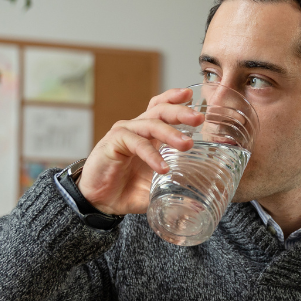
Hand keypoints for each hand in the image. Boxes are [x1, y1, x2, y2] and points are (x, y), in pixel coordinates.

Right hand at [77, 88, 203, 215]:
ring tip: (187, 145)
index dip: (176, 99)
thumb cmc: (127, 190)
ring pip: (151, 124)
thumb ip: (176, 186)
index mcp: (148, 133)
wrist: (100, 203)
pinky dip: (151, 155)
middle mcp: (137, 129)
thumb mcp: (157, 186)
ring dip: (171, 133)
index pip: (162, 108)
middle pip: (160, 110)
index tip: (192, 97)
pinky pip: (136, 143)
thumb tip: (199, 200)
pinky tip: (163, 168)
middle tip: (199, 119)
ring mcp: (124, 133)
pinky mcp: (113, 143)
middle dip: (181, 112)